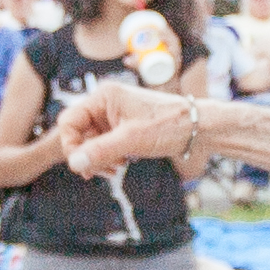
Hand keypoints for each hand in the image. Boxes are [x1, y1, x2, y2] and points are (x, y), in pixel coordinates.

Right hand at [56, 82, 184, 175]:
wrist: (200, 128)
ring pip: (91, 141)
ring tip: (115, 170)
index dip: (71, 145)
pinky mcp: (123, 128)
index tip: (82, 165)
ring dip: (98, 159)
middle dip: (86, 154)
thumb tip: (73, 164)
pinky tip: (121, 165)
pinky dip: (108, 157)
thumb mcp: (132, 140)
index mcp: (104, 97)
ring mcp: (114, 116)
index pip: (69, 121)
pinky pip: (104, 144)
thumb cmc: (169, 126)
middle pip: (78, 133)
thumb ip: (101, 151)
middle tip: (101, 172)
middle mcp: (106, 103)